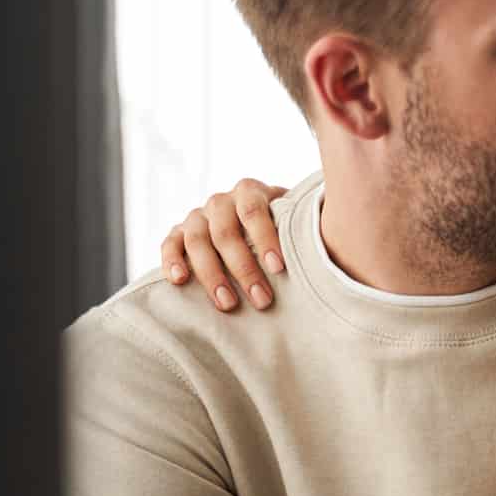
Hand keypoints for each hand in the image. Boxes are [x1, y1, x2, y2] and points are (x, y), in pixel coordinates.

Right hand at [161, 178, 289, 311]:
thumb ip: (298, 225)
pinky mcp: (178, 232)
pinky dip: (171, 261)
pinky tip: (179, 281)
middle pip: (225, 232)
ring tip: (228, 304)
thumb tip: (325, 242)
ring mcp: (197, 216)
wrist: (254, 219)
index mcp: (249, 191)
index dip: (265, 239)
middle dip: (244, 269)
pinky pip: (169, 244)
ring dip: (212, 275)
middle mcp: (220, 201)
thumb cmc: (280, 224)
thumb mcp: (291, 217)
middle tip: (262, 299)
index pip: (253, 211)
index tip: (279, 268)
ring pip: (197, 241)